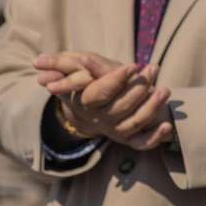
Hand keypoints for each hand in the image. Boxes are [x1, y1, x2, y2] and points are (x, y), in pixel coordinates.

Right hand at [34, 51, 173, 149]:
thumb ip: (63, 64)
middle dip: (138, 89)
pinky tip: (167, 127)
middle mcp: (100, 118)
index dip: (115, 80)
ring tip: (164, 90)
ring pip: (133, 123)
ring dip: (150, 108)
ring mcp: (116, 130)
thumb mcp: (75, 70)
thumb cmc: (88, 82)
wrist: (98, 107)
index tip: (132, 66)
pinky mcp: (130, 138)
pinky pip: (141, 143)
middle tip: (152, 70)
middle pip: (119, 108)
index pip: (98, 93)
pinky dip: (154, 138)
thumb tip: (38, 62)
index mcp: (86, 102)